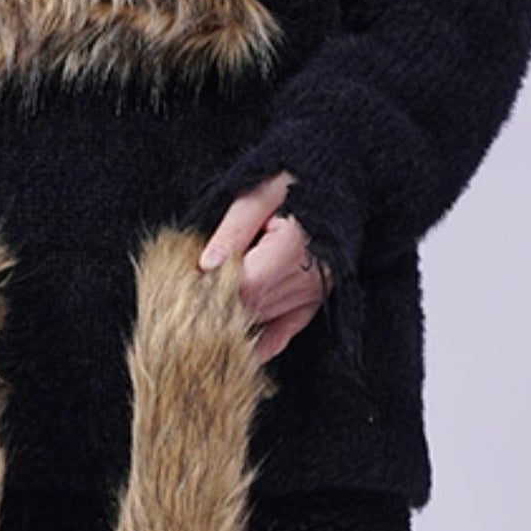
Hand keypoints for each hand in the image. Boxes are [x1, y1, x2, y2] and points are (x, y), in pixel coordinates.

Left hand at [198, 170, 331, 362]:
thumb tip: (205, 265)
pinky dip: (267, 343)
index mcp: (290, 250)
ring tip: (204, 327)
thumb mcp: (259, 192)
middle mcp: (306, 278)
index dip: (210, 293)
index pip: (241, 286)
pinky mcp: (318, 298)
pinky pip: (289, 329)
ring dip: (237, 325)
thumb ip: (232, 230)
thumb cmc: (300, 175)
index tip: (184, 291)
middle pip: (250, 309)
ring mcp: (314, 292)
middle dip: (217, 311)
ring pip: (265, 321)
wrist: (346, 175)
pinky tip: (245, 355)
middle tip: (184, 314)